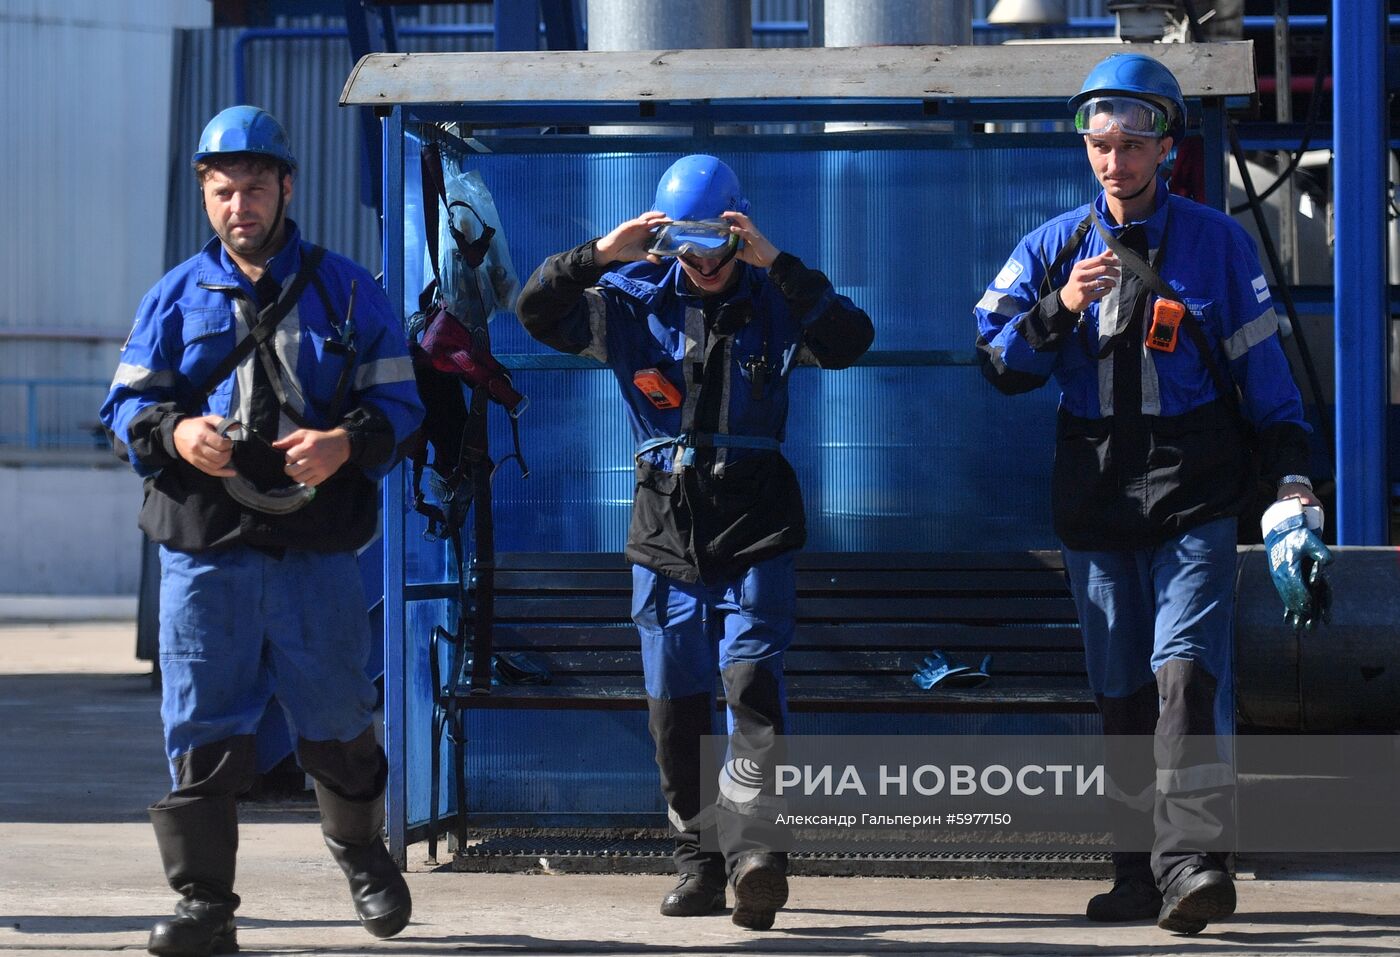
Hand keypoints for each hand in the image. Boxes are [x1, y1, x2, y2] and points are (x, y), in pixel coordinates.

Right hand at [173, 414, 235, 476]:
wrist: (176, 433)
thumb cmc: (195, 426)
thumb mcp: (208, 419)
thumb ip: (222, 422)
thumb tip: (237, 426)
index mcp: (202, 435)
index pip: (221, 444)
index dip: (229, 444)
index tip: (228, 441)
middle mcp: (198, 447)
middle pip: (219, 456)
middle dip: (228, 453)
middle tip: (227, 448)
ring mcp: (196, 457)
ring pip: (215, 465)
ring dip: (225, 462)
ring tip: (226, 455)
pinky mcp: (195, 463)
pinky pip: (210, 471)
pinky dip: (222, 473)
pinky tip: (232, 472)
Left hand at [272, 428, 350, 487]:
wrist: (341, 445)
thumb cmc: (320, 438)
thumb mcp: (305, 434)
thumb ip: (289, 439)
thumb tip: (274, 445)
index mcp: (308, 447)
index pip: (289, 457)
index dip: (288, 457)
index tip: (293, 455)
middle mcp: (314, 459)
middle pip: (291, 470)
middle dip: (289, 468)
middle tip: (293, 465)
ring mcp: (319, 469)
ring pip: (299, 479)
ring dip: (297, 475)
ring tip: (301, 469)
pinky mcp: (324, 476)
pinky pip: (309, 484)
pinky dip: (306, 480)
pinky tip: (308, 474)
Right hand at [594, 211, 670, 265]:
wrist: (611, 251)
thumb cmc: (625, 252)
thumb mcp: (639, 256)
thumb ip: (649, 257)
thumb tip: (660, 261)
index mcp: (646, 234)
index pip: (659, 228)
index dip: (666, 227)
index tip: (676, 229)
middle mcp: (642, 228)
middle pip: (654, 221)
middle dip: (663, 219)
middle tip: (672, 220)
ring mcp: (634, 226)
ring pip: (645, 218)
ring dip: (654, 216)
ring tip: (662, 215)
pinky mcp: (625, 226)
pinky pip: (633, 223)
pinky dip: (638, 222)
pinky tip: (644, 223)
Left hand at [724, 211, 779, 268]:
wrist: (772, 260)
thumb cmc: (760, 256)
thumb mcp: (744, 255)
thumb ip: (736, 252)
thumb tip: (727, 252)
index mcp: (748, 233)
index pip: (739, 223)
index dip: (731, 220)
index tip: (721, 219)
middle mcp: (751, 231)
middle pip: (741, 218)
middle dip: (732, 214)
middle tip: (722, 214)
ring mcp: (753, 234)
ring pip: (744, 220)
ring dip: (734, 216)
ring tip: (725, 215)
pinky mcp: (756, 239)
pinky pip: (746, 233)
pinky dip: (739, 230)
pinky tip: (732, 228)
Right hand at [1059, 251, 1120, 312]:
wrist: (1066, 299)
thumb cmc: (1077, 282)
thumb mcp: (1084, 269)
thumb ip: (1097, 260)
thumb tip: (1110, 251)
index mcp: (1080, 266)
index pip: (1099, 260)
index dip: (1111, 260)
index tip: (1118, 262)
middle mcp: (1080, 275)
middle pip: (1102, 269)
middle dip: (1113, 271)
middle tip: (1118, 273)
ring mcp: (1082, 286)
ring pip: (1102, 281)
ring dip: (1111, 282)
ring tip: (1114, 283)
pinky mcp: (1085, 297)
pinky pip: (1101, 292)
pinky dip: (1107, 290)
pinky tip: (1108, 289)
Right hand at [1261, 499, 1334, 631]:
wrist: (1281, 532)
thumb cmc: (1298, 536)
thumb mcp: (1310, 540)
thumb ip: (1321, 551)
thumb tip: (1329, 563)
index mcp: (1289, 567)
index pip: (1297, 587)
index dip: (1304, 599)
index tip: (1311, 609)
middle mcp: (1281, 575)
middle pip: (1291, 596)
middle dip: (1300, 610)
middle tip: (1308, 623)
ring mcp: (1278, 578)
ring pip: (1286, 598)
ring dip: (1293, 612)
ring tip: (1299, 625)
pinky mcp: (1278, 579)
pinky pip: (1283, 595)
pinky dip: (1286, 607)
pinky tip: (1287, 619)